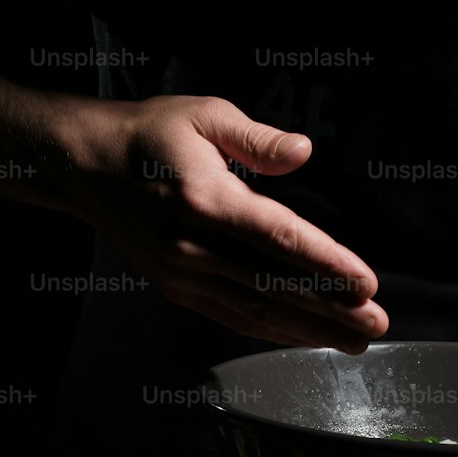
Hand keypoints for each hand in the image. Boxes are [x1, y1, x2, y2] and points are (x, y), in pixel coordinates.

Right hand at [45, 92, 388, 352]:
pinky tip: (300, 335)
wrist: (82, 164)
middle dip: (332, 311)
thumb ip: (258, 139)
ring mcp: (181, 273)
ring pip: (256, 311)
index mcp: (206, 200)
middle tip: (374, 325)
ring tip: (352, 341)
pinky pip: (230, 316)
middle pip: (276, 286)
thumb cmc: (148, 134)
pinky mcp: (174, 287)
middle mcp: (192, 246)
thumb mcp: (205, 114)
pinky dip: (271, 329)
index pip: (280, 240)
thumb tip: (302, 152)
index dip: (328, 265)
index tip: (366, 283)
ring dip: (308, 330)